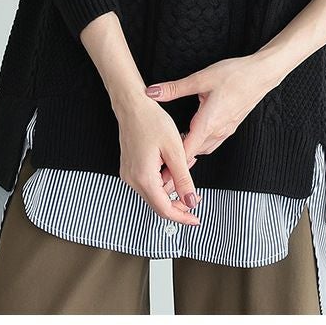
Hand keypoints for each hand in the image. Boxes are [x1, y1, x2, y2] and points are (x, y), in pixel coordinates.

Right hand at [113, 93, 201, 224]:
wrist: (132, 105)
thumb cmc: (152, 121)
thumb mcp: (175, 150)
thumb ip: (183, 179)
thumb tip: (191, 202)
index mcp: (144, 177)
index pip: (164, 209)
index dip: (182, 217)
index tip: (196, 219)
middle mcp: (132, 180)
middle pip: (158, 204)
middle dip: (179, 202)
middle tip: (196, 194)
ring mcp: (129, 174)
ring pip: (154, 193)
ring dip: (172, 187)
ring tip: (186, 168)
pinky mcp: (129, 168)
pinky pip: (148, 182)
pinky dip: (163, 179)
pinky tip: (173, 165)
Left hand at [144, 55, 276, 180]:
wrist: (261, 74)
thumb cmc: (235, 75)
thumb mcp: (200, 79)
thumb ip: (174, 88)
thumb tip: (152, 92)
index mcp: (208, 123)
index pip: (186, 152)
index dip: (171, 163)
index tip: (158, 170)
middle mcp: (218, 131)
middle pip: (194, 154)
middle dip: (177, 159)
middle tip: (160, 162)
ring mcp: (226, 130)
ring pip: (204, 149)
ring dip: (190, 151)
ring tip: (174, 149)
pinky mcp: (231, 126)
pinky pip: (213, 142)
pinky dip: (200, 143)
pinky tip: (194, 134)